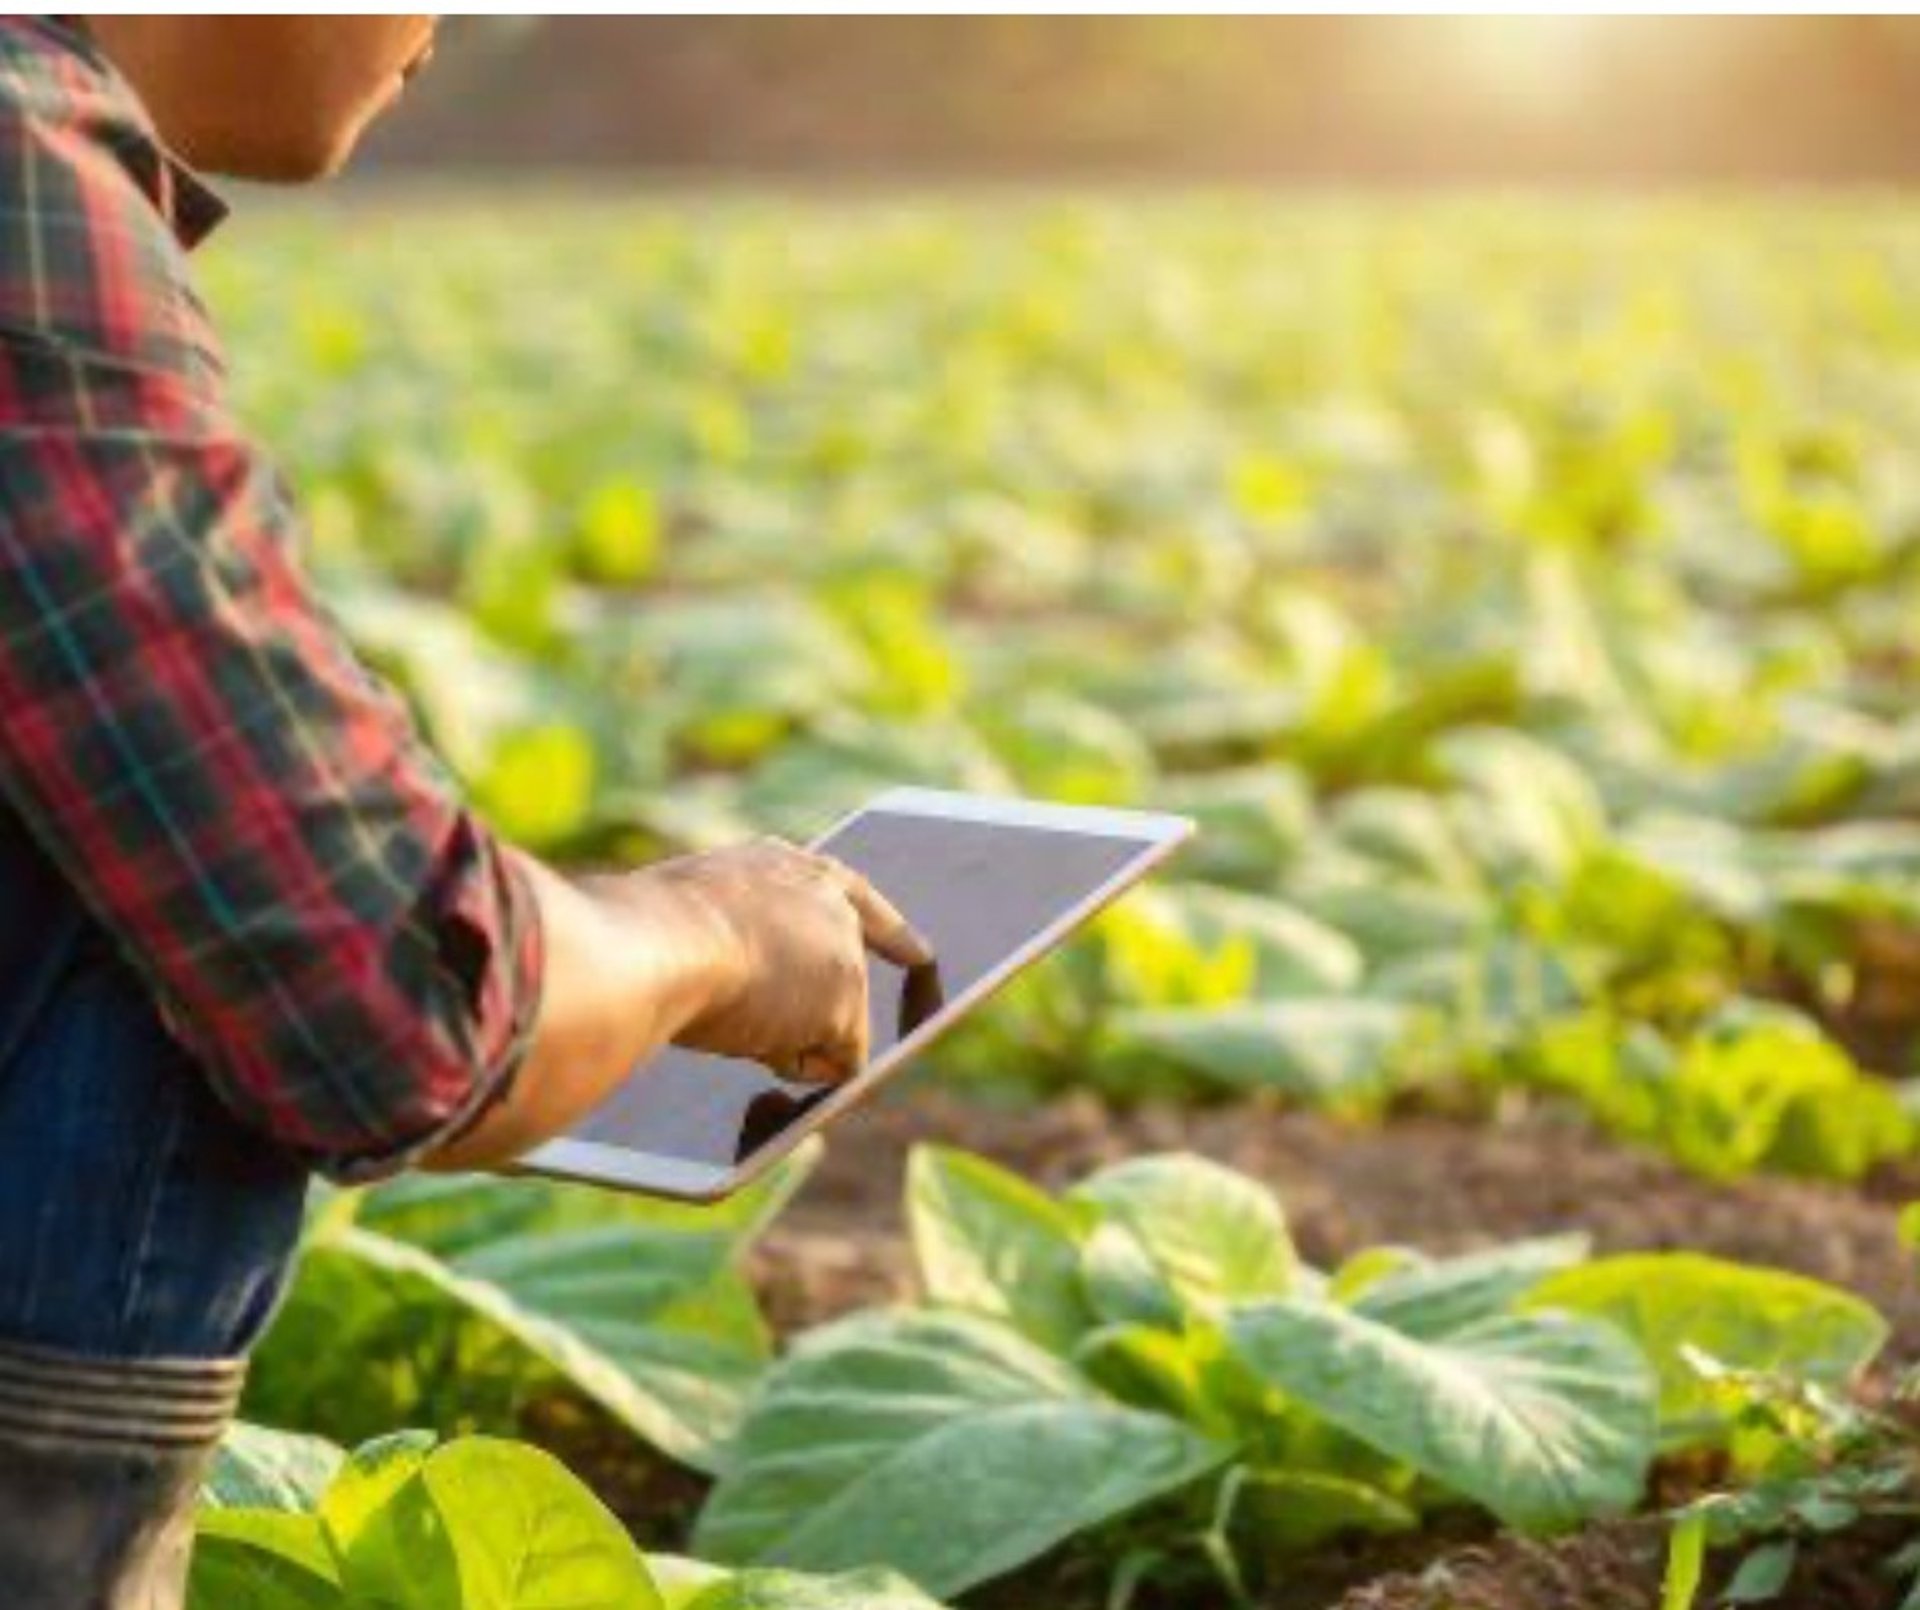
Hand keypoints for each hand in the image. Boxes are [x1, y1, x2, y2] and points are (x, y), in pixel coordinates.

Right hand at [604, 837, 933, 1083]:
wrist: (650, 945)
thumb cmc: (638, 933)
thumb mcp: (681, 919)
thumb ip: (723, 937)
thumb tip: (725, 984)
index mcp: (779, 865)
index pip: (848, 894)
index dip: (885, 930)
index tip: (922, 953)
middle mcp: (825, 896)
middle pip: (849, 969)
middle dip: (829, 1003)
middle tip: (800, 1025)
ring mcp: (842, 950)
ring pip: (828, 1025)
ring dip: (781, 1037)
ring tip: (723, 1013)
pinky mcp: (847, 1002)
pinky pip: (834, 1065)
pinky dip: (793, 1068)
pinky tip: (747, 1041)